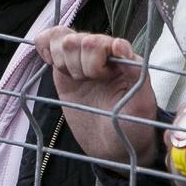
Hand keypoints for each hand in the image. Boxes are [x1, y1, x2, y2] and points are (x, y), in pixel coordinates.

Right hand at [33, 27, 160, 165]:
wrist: (113, 147)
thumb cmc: (132, 126)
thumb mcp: (141, 105)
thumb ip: (136, 74)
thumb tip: (121, 46)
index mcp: (123, 58)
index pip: (102, 41)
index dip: (96, 58)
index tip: (102, 76)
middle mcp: (102, 53)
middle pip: (79, 39)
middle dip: (81, 64)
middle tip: (90, 82)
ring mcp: (81, 58)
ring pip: (62, 38)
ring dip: (64, 60)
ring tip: (76, 79)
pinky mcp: (63, 68)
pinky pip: (48, 41)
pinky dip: (44, 46)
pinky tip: (50, 62)